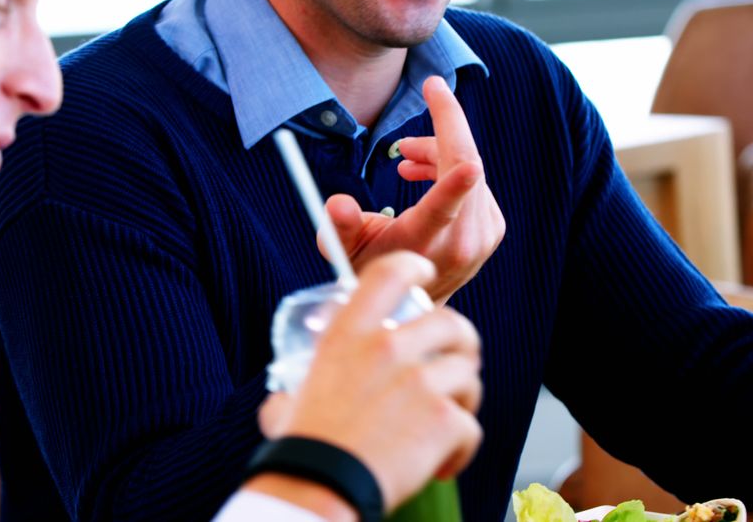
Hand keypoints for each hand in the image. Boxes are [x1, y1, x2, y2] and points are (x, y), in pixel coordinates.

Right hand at [258, 251, 483, 512]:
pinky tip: (441, 463)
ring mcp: (419, 382)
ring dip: (464, 400)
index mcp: (350, 333)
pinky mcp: (443, 418)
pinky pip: (471, 425)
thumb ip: (298, 389)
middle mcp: (387, 348)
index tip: (425, 274)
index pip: (391, 274)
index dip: (415, 267)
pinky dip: (461, 448)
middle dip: (463, 341)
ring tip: (446, 424)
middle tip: (458, 361)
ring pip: (468, 375)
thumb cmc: (304, 446)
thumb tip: (281, 403)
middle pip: (451, 322)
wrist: (319, 486)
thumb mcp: (294, 396)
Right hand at [323, 76, 504, 304]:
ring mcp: (484, 236)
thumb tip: (338, 204)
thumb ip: (338, 226)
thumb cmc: (373, 269)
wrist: (411, 302)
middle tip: (417, 111)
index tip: (450, 118)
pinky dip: (451, 171)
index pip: (450, 197)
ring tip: (405, 163)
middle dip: (438, 132)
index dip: (452, 152)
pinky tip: (425, 177)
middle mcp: (463, 241)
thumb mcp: (345, 251)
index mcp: (427, 241)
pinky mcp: (493, 229)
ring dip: (438, 154)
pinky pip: (477, 182)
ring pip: (471, 169)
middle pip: (465, 162)